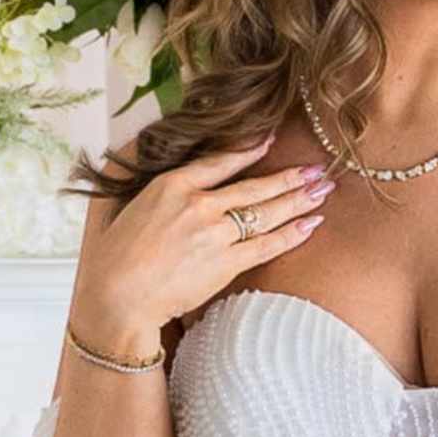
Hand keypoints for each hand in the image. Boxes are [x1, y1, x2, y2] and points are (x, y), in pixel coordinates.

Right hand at [68, 130, 331, 361]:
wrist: (118, 295)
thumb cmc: (115, 257)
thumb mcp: (131, 208)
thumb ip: (159, 195)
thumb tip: (174, 187)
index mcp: (171, 185)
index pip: (220, 161)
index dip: (249, 150)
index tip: (270, 141)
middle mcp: (198, 204)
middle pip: (254, 187)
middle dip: (289, 177)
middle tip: (316, 169)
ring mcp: (214, 234)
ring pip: (266, 213)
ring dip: (298, 200)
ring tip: (322, 190)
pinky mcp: (225, 263)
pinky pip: (267, 245)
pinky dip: (292, 234)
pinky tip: (311, 224)